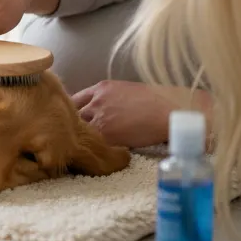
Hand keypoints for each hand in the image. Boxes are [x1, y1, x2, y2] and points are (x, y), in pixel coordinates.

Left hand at [72, 81, 207, 148]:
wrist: (171, 113)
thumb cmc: (157, 101)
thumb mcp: (127, 90)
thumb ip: (109, 97)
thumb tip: (103, 108)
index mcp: (100, 88)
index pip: (74, 99)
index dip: (71, 111)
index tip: (70, 119)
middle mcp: (96, 101)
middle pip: (71, 114)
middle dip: (70, 124)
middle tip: (70, 134)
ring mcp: (99, 118)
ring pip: (78, 128)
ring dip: (78, 136)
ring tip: (78, 145)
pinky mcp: (107, 135)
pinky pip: (91, 142)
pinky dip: (90, 147)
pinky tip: (91, 152)